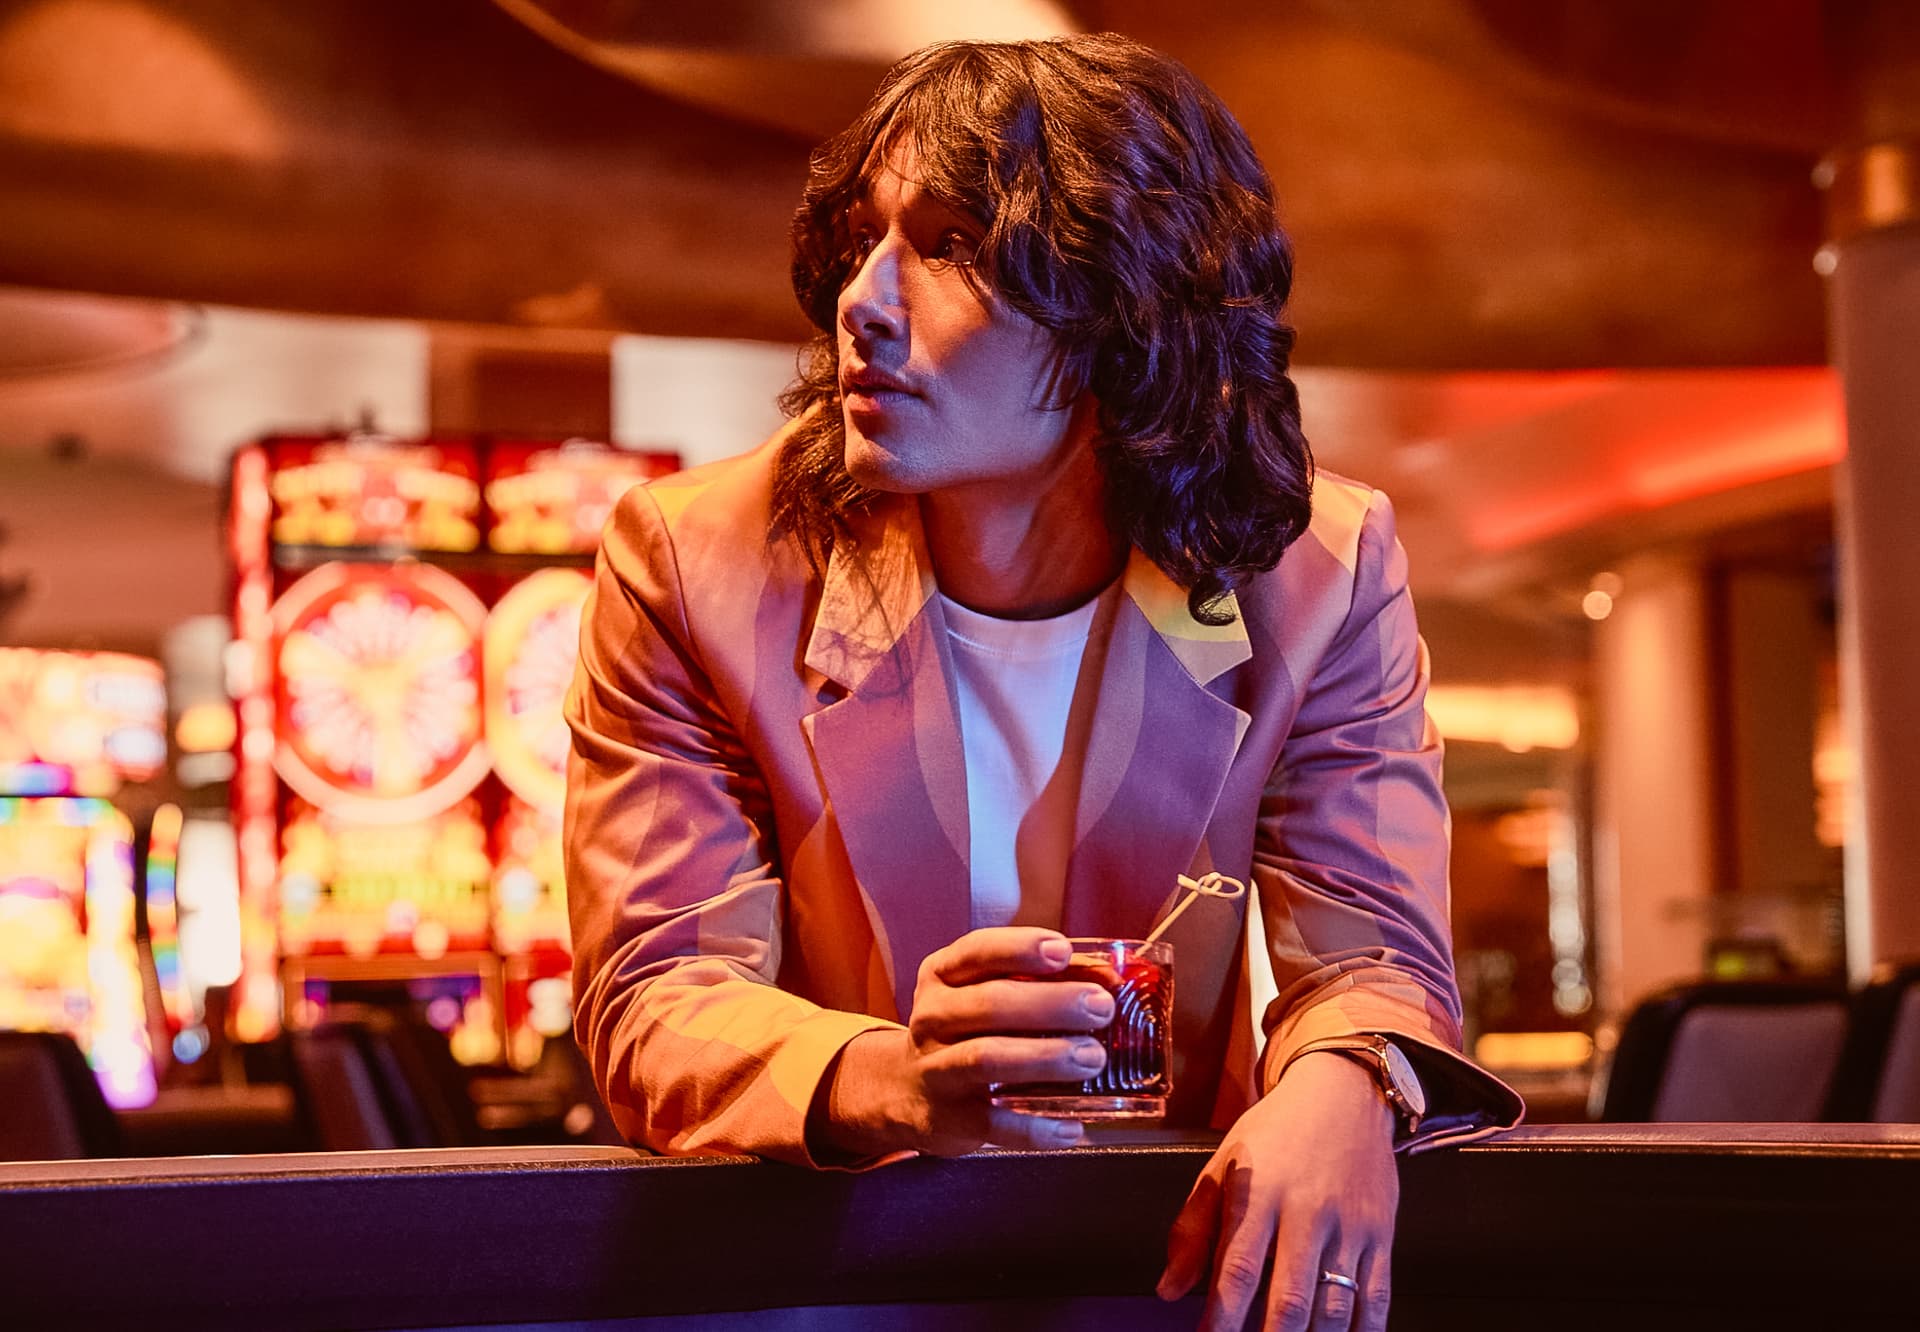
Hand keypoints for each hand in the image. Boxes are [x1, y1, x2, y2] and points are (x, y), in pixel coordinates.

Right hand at [814, 927, 1114, 1156]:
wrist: (906, 1091)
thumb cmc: (966, 1031)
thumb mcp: (982, 994)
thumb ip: (1036, 982)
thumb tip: (1108, 978)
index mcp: (943, 975)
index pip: (977, 951)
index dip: (1021, 948)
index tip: (1063, 952)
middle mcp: (933, 1018)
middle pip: (989, 1004)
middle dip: (1050, 1004)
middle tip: (1101, 1007)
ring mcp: (936, 1070)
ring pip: (986, 1058)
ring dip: (1045, 1056)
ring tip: (1093, 1058)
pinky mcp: (949, 1119)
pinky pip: (993, 1124)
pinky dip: (1036, 1128)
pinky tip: (1073, 1127)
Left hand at [1158, 1051, 1398, 1330]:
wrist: (1343, 1092)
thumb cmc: (1277, 1131)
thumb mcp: (1223, 1164)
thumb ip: (1193, 1228)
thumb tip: (1169, 1289)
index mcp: (1260, 1193)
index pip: (1236, 1268)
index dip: (1222, 1317)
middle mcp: (1307, 1210)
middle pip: (1289, 1297)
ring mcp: (1349, 1224)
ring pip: (1334, 1305)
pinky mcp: (1381, 1232)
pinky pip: (1376, 1296)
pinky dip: (1362, 1329)